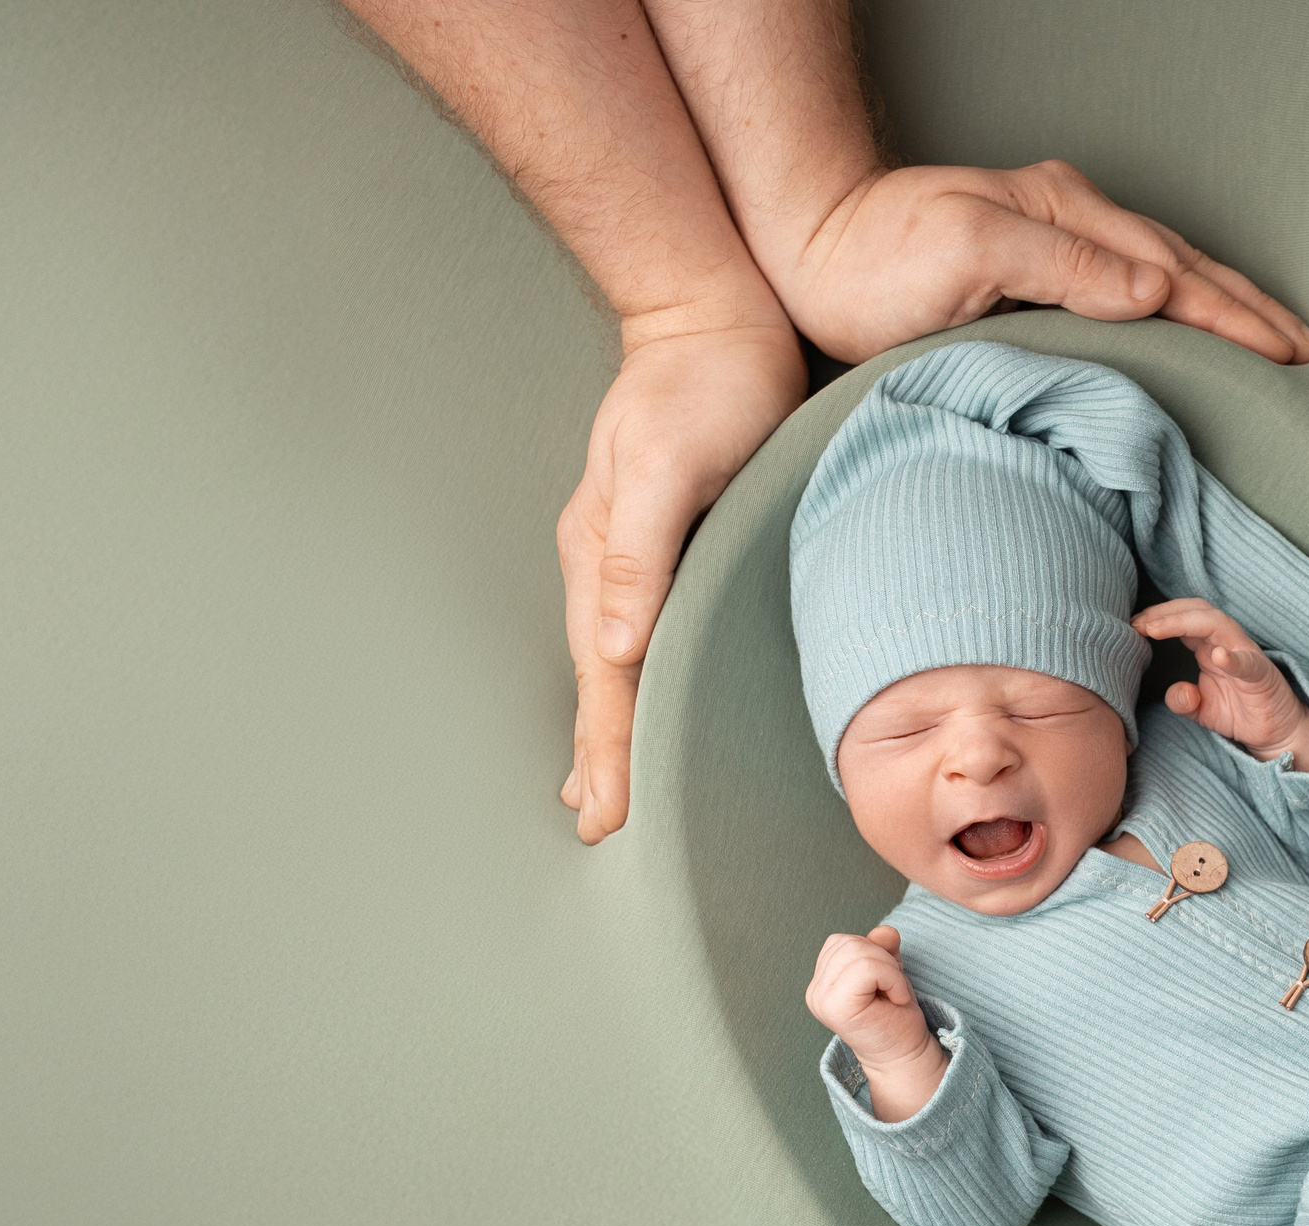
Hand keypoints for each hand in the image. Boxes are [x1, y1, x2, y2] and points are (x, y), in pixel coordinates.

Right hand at [556, 314, 807, 841]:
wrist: (711, 315)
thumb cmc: (706, 382)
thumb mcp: (671, 464)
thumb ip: (638, 552)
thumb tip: (615, 645)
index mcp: (606, 555)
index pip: (607, 678)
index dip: (610, 750)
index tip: (608, 815)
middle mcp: (607, 561)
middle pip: (599, 680)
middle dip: (599, 756)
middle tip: (598, 827)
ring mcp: (629, 551)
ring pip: (611, 661)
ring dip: (605, 726)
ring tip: (597, 784)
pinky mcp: (662, 539)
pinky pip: (636, 630)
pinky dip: (629, 680)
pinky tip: (632, 694)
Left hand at [777, 161, 1308, 366]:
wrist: (807, 248)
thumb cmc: (871, 259)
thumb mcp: (966, 252)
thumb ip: (1061, 264)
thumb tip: (1153, 289)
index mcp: (1066, 213)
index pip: (1172, 274)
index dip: (1234, 318)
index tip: (1286, 354)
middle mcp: (1069, 221)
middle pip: (1182, 267)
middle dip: (1248, 309)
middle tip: (1306, 349)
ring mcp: (1054, 242)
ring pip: (1162, 277)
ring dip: (1221, 310)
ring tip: (1270, 341)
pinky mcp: (1034, 273)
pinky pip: (1129, 292)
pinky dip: (1175, 315)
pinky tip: (1188, 336)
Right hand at [805, 924, 946, 1119]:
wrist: (904, 1055)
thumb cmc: (895, 1014)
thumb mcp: (889, 970)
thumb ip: (882, 947)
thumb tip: (884, 931)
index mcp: (821, 982)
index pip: (842, 942)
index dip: (873, 953)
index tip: (885, 982)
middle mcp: (815, 992)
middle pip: (849, 944)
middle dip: (883, 960)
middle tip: (893, 989)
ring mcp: (821, 999)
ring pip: (858, 952)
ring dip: (889, 970)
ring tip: (893, 994)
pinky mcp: (835, 1007)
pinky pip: (867, 968)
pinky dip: (892, 978)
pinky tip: (897, 999)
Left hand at [1134, 599, 1308, 770]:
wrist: (1274, 732)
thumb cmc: (1240, 712)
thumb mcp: (1201, 709)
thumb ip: (1182, 700)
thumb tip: (1178, 692)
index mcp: (1210, 647)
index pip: (1183, 618)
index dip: (1157, 617)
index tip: (1131, 625)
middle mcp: (1227, 643)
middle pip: (1197, 611)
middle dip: (1165, 612)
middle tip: (1138, 623)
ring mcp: (1245, 655)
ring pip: (1218, 624)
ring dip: (1184, 622)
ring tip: (1157, 629)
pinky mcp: (1262, 675)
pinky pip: (1247, 662)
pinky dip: (1232, 658)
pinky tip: (1217, 656)